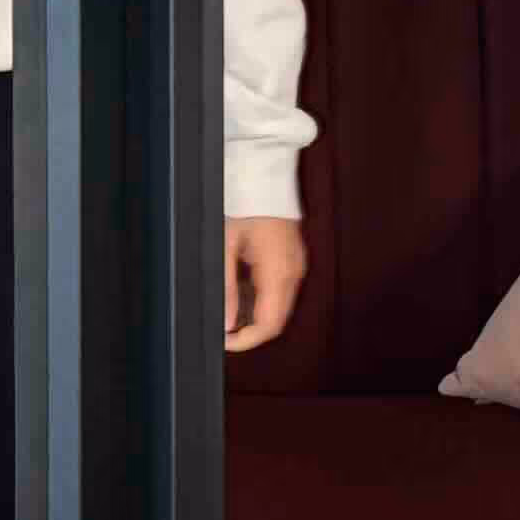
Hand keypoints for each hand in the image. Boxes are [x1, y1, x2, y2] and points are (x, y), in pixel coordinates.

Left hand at [223, 218, 309, 352]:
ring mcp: (296, 266)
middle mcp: (293, 273)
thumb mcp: (225, 246)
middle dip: (250, 331)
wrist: (263, 177)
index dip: (247, 340)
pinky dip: (261, 299)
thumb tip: (227, 322)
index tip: (225, 342)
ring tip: (228, 310)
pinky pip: (280, 291)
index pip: (270, 324)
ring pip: (279, 307)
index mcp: (279, 272)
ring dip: (255, 316)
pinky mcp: (293, 260)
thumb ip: (226, 287)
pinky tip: (241, 291)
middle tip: (223, 330)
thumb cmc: (243, 205)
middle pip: (277, 320)